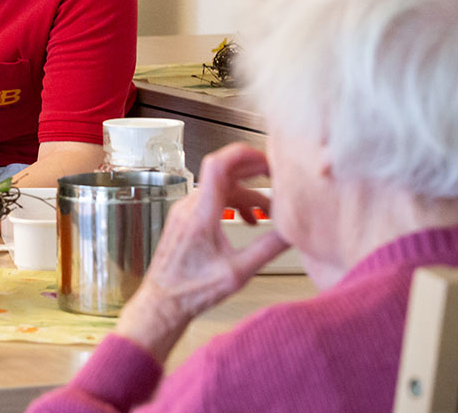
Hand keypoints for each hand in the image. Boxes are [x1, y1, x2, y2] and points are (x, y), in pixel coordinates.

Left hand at [114, 143, 290, 361]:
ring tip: (267, 212)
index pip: (218, 166)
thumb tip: (294, 231)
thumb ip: (267, 248)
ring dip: (246, 194)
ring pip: (220, 188)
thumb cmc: (192, 291)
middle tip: (276, 178)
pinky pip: (211, 199)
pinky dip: (233, 202)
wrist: (163, 303)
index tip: (267, 160)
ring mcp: (184, 211)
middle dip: (253, 172)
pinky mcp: (184, 218)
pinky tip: (247, 219)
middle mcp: (189, 206)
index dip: (244, 155)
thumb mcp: (238, 272)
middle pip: (223, 172)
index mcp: (200, 214)